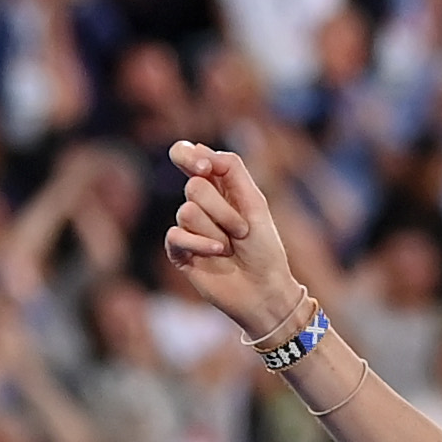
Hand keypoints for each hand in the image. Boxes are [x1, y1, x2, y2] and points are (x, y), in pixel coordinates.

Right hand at [161, 139, 301, 341]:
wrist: (264, 291)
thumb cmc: (264, 249)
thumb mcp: (255, 203)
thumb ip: (231, 170)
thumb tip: (199, 150)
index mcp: (218, 185)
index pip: (187, 155)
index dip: (189, 156)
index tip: (205, 168)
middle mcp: (199, 203)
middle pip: (194, 187)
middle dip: (223, 210)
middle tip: (242, 231)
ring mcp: (187, 226)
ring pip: (187, 211)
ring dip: (217, 231)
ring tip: (230, 248)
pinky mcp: (178, 250)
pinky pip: (176, 235)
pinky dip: (201, 244)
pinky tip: (218, 254)